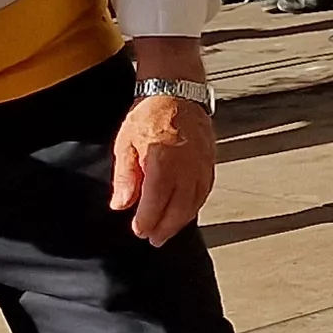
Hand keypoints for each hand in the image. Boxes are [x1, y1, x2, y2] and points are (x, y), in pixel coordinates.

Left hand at [108, 93, 215, 245]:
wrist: (176, 92)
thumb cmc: (149, 115)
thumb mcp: (126, 143)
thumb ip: (126, 176)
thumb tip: (122, 204)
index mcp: (163, 162)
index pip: (156, 201)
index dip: (148, 220)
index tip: (139, 232)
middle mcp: (187, 167)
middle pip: (180, 208)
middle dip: (166, 227)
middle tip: (154, 240)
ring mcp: (202, 165)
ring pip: (195, 202)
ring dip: (181, 220)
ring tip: (168, 231)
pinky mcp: (210, 161)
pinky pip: (205, 190)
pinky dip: (195, 205)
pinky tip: (186, 211)